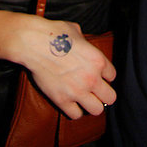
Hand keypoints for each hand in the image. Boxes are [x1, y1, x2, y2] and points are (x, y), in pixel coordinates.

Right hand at [0, 12, 116, 118]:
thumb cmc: (54, 33)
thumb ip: (86, 43)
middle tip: (95, 90)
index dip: (105, 75)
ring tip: (85, 99)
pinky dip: (75, 110)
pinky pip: (76, 115)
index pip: (112, 75)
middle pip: (110, 97)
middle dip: (103, 94)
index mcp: (97, 60)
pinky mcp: (62, 100)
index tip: (98, 74)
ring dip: (91, 105)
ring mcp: (77, 91)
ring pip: (97, 110)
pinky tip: (71, 102)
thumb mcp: (77, 32)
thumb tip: (84, 46)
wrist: (34, 43)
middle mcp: (91, 78)